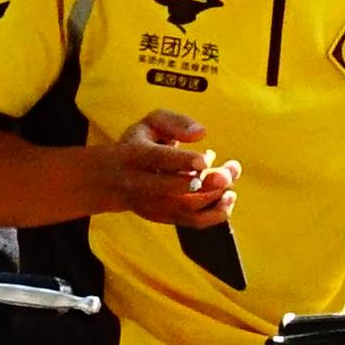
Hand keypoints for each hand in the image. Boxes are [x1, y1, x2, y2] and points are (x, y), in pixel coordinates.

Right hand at [92, 111, 236, 231]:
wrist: (112, 179)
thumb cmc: (139, 144)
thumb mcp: (150, 124)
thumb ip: (175, 122)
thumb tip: (201, 133)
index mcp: (132, 154)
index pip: (158, 159)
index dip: (183, 160)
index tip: (207, 158)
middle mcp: (138, 183)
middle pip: (173, 189)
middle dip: (206, 183)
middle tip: (229, 171)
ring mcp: (151, 205)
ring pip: (187, 207)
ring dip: (216, 195)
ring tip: (231, 175)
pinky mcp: (164, 218)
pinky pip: (193, 222)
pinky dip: (216, 213)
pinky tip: (229, 198)